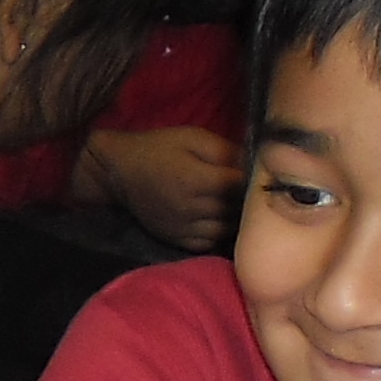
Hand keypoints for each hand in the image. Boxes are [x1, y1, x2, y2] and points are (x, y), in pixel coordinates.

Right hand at [75, 125, 246, 252]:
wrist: (120, 173)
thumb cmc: (158, 149)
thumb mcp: (193, 137)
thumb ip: (225, 150)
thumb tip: (255, 163)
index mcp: (198, 179)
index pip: (242, 186)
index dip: (254, 179)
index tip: (260, 172)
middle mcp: (192, 208)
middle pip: (237, 210)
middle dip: (248, 199)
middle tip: (253, 189)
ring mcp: (185, 228)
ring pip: (227, 229)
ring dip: (236, 218)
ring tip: (238, 204)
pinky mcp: (178, 239)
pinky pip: (210, 242)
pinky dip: (220, 232)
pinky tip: (220, 219)